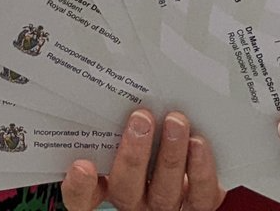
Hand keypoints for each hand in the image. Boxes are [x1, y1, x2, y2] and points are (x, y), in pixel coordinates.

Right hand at [63, 109, 223, 210]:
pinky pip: (200, 194)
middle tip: (141, 118)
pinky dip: (200, 169)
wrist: (193, 160)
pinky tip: (198, 142)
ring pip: (164, 192)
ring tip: (175, 121)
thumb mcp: (130, 131)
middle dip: (134, 155)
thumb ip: (120, 119)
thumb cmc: (155, 137)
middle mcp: (136, 200)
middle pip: (127, 189)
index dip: (79, 187)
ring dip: (170, 155)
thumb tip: (116, 81)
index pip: (83, 198)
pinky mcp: (199, 203)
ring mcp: (167, 204)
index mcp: (111, 184)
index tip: (81, 165)